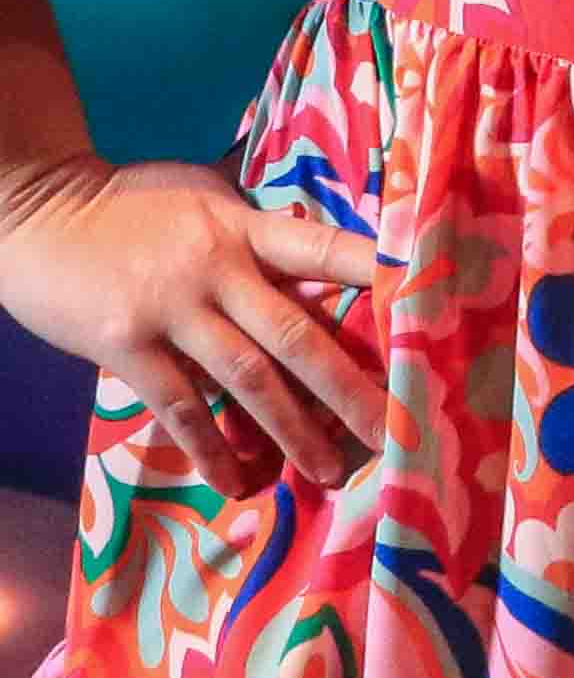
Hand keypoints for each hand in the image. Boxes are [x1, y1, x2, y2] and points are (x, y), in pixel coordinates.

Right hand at [0, 155, 381, 491]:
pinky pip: (180, 407)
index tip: (430, 303)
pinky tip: (240, 479)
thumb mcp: (204, 198)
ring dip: (293, 431)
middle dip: (351, 386)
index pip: (325, 248)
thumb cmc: (131, 203)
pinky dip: (212, 447)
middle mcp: (216, 269)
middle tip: (395, 429)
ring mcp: (171, 311)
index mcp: (243, 227)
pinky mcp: (125, 346)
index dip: (378, 272)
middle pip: (299, 334)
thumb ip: (257, 232)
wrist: (37, 210)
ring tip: (330, 470)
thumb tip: (322, 262)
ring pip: (247, 381)